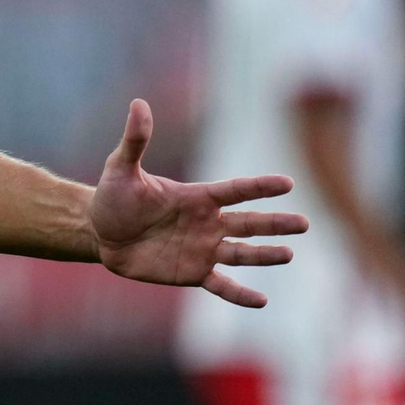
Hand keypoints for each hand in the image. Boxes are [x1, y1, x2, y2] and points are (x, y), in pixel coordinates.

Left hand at [91, 99, 304, 307]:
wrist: (101, 233)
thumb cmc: (113, 197)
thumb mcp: (121, 168)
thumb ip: (135, 140)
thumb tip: (138, 103)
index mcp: (197, 196)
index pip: (235, 190)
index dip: (259, 187)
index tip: (288, 183)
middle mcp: (208, 223)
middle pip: (249, 222)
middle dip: (275, 223)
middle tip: (304, 223)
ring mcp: (203, 249)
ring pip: (242, 253)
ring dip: (265, 255)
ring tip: (289, 253)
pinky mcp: (193, 273)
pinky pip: (222, 285)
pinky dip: (240, 294)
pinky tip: (262, 301)